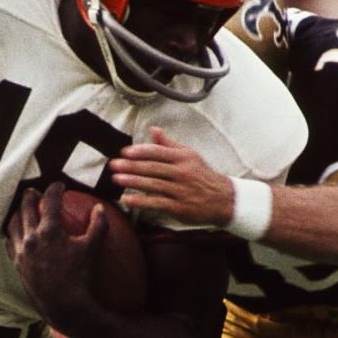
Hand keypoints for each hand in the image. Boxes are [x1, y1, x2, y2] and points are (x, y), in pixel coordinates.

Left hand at [6, 182, 106, 327]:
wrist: (64, 306)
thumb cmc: (81, 277)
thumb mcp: (93, 249)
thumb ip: (98, 225)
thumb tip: (99, 208)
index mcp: (49, 231)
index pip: (49, 201)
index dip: (54, 189)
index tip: (59, 185)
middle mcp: (31, 238)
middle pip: (25, 208)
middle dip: (30, 196)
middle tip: (35, 191)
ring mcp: (21, 252)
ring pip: (14, 224)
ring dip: (18, 212)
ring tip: (23, 209)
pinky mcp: (17, 264)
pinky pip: (9, 242)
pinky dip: (12, 232)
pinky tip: (17, 233)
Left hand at [109, 126, 234, 226]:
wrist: (223, 199)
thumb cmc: (202, 175)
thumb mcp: (189, 156)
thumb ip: (168, 144)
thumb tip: (153, 129)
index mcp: (183, 158)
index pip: (159, 152)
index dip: (141, 151)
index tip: (125, 152)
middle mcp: (182, 173)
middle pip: (153, 168)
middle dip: (131, 166)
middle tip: (114, 165)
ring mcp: (181, 190)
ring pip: (153, 184)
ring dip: (132, 182)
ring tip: (116, 179)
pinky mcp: (179, 207)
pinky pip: (156, 203)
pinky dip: (140, 201)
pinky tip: (127, 199)